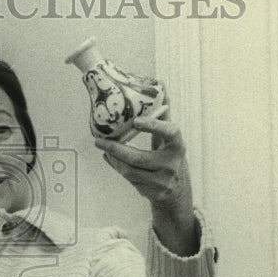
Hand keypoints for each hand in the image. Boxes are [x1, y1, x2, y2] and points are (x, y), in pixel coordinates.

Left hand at [94, 98, 198, 255]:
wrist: (176, 190)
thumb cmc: (169, 155)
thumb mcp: (169, 136)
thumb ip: (163, 113)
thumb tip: (161, 84)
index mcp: (177, 145)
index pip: (169, 133)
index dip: (153, 126)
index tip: (136, 120)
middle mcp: (171, 164)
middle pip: (139, 158)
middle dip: (116, 149)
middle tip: (100, 140)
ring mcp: (161, 181)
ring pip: (130, 171)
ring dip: (114, 159)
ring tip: (103, 149)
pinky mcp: (151, 192)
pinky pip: (129, 180)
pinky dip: (117, 168)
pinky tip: (110, 158)